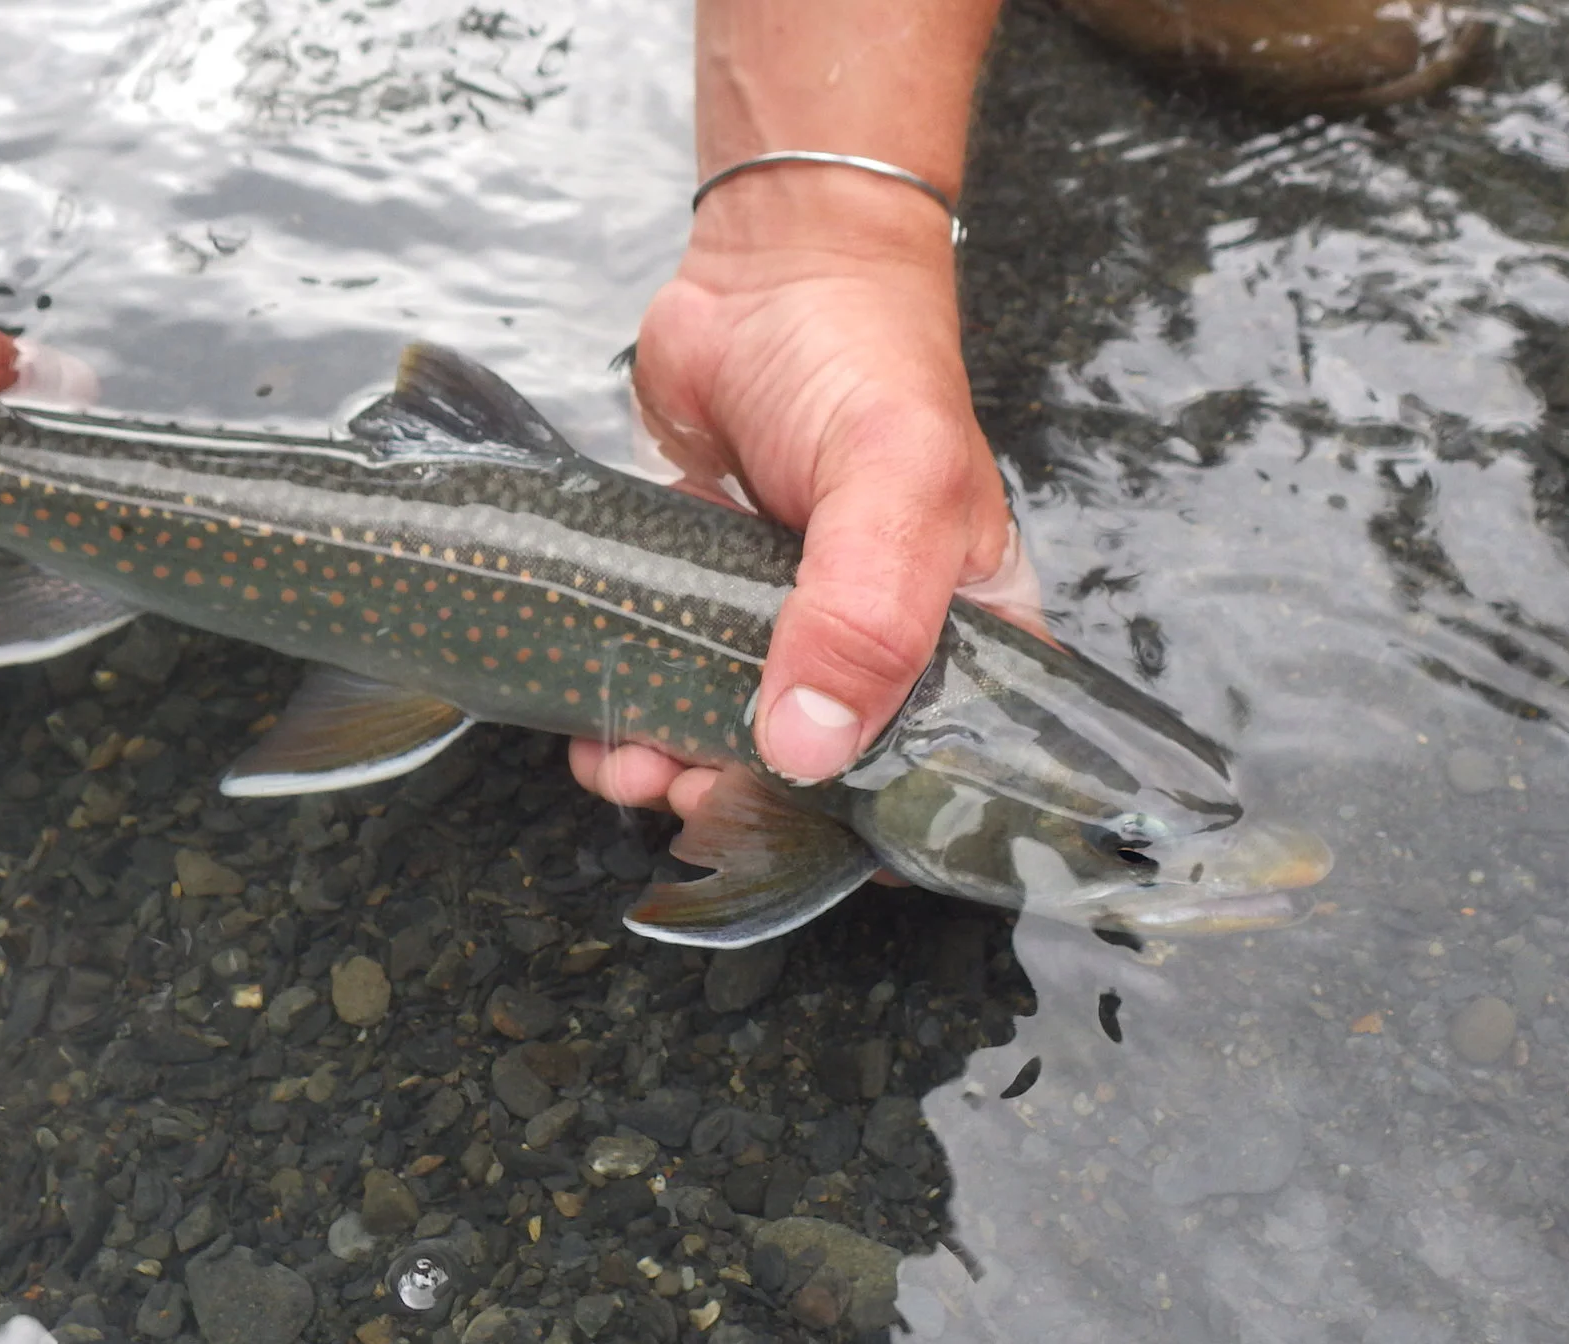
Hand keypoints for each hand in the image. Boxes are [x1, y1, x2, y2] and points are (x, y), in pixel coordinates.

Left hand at [571, 171, 1035, 816]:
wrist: (768, 269)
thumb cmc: (864, 364)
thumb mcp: (892, 487)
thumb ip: (861, 619)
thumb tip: (810, 752)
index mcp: (968, 634)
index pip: (956, 770)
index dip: (896, 830)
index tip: (820, 849)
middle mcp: (884, 645)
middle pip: (828, 776)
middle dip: (752, 807)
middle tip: (694, 799)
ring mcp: (790, 628)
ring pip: (736, 745)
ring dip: (677, 776)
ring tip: (632, 768)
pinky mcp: (705, 601)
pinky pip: (670, 690)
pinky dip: (633, 725)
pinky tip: (600, 732)